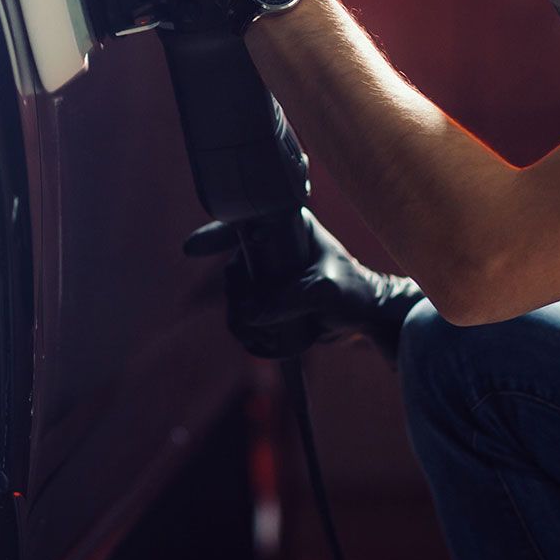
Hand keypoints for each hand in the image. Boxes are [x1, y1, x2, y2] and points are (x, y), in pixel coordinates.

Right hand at [185, 209, 424, 363]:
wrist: (369, 317)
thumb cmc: (355, 292)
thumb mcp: (325, 292)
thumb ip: (290, 299)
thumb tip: (250, 314)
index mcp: (290, 226)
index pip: (246, 222)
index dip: (215, 234)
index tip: (191, 249)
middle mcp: (276, 244)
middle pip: (236, 264)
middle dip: (235, 291)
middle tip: (245, 313)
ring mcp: (272, 270)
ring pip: (238, 289)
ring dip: (239, 312)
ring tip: (254, 333)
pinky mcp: (272, 294)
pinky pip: (247, 306)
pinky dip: (244, 323)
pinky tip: (254, 338)